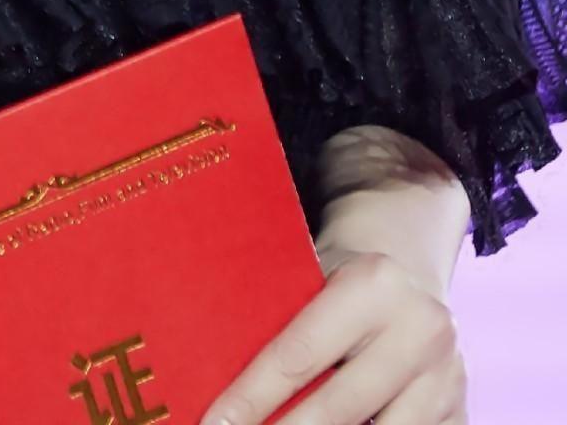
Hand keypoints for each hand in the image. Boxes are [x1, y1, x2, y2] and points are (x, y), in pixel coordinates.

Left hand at [198, 244, 466, 424]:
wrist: (409, 267)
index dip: (252, 398)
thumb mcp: (311, 276)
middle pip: (340, 409)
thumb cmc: (337, 277)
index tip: (216, 424)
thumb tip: (217, 382)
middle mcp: (421, 329)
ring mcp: (448, 377)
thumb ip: (278, 319)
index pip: (299, 355)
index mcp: (374, 285)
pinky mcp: (461, 411)